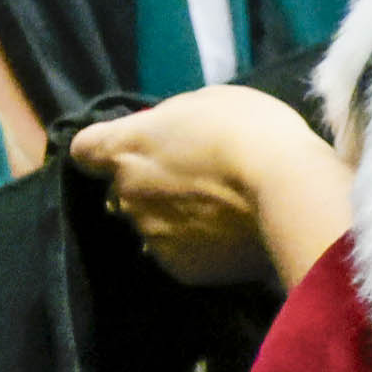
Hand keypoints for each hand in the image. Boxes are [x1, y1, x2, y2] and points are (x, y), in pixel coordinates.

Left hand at [69, 84, 350, 288]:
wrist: (287, 191)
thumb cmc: (250, 131)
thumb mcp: (207, 102)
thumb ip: (172, 121)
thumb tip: (164, 134)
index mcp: (126, 148)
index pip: (84, 149)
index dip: (102, 149)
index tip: (126, 148)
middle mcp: (126, 195)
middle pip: (119, 190)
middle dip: (144, 185)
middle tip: (191, 179)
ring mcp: (150, 235)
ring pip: (149, 225)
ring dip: (171, 217)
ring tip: (217, 211)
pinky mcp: (179, 269)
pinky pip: (178, 253)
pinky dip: (197, 246)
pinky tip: (228, 236)